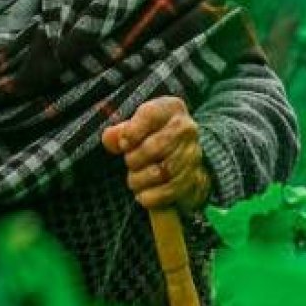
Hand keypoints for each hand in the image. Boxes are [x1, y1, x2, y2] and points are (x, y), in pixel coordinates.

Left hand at [101, 96, 210, 211]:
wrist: (181, 155)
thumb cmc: (151, 136)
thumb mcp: (135, 127)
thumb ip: (120, 132)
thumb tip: (109, 138)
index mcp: (171, 108)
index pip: (150, 115)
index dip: (132, 131)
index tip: (123, 144)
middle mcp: (187, 129)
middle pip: (157, 146)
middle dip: (135, 159)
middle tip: (129, 163)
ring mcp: (193, 154)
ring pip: (164, 171)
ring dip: (141, 179)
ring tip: (134, 180)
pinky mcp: (195, 178)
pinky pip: (172, 191)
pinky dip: (152, 196)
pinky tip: (142, 195)